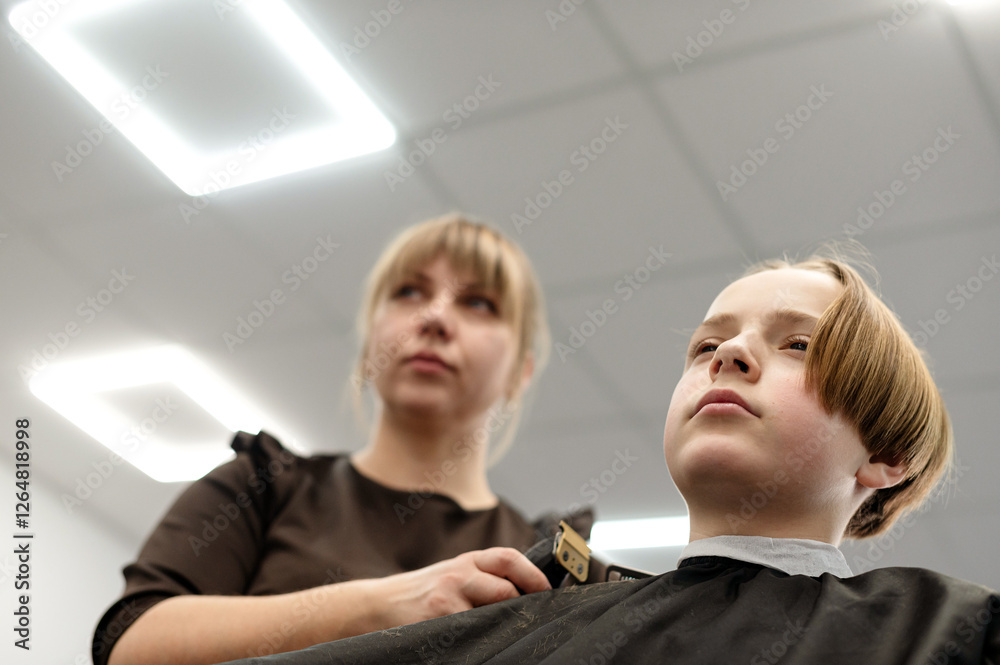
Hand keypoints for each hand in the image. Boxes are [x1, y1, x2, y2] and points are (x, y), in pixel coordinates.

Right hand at [365, 547, 551, 628]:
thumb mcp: (452, 575)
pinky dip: (479, 639)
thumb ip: (482, 578)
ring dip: (502, 626)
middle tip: (533, 620)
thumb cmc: (420, 593)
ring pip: (492, 614)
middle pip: (506, 589)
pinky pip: (470, 633)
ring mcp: (448, 598)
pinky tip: (475, 642)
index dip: (533, 576)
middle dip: (523, 607)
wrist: (377, 605)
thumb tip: (525, 593)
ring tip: (504, 634)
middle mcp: (459, 574)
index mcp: (467, 561)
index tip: (548, 592)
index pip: (509, 559)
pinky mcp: (437, 619)